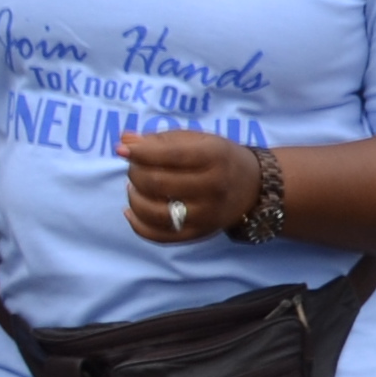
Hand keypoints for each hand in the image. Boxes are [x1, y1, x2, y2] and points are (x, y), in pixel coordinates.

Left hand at [119, 129, 257, 243]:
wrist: (253, 187)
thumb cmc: (218, 158)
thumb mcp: (197, 140)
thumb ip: (160, 140)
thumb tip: (124, 141)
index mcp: (215, 156)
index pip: (170, 155)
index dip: (139, 152)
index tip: (122, 149)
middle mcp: (214, 187)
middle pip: (157, 183)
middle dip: (136, 173)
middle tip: (135, 168)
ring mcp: (207, 214)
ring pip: (154, 212)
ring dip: (134, 198)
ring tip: (134, 188)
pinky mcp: (199, 233)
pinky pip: (160, 236)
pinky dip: (138, 225)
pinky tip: (132, 211)